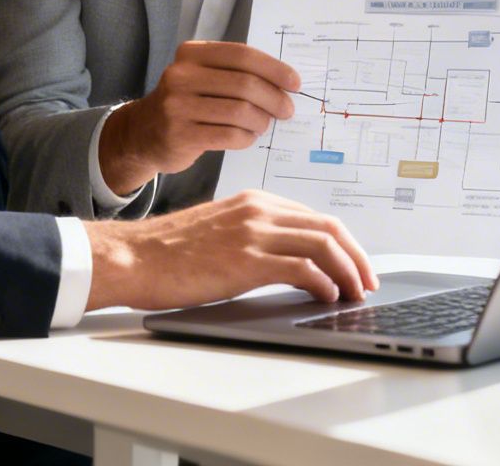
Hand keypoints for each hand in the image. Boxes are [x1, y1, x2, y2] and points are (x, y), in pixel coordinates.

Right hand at [85, 189, 376, 309]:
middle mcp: (258, 210)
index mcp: (254, 202)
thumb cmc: (166, 252)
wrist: (132, 257)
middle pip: (329, 226)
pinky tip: (326, 297)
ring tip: (353, 294)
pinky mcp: (246, 260)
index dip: (343, 243)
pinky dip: (323, 283)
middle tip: (367, 282)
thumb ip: (253, 237)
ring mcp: (253, 233)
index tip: (355, 265)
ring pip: (323, 244)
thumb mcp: (219, 232)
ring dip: (347, 272)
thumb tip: (289, 263)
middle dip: (356, 257)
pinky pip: (302, 268)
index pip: (315, 217)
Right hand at [100, 41, 299, 195]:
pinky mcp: (180, 135)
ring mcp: (178, 106)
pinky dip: (246, 138)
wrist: (142, 133)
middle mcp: (181, 75)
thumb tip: (285, 84)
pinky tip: (247, 137)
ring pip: (240, 111)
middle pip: (245, 84)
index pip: (242, 55)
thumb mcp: (201, 77)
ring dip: (261, 120)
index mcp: (191, 54)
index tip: (295, 83)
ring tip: (263, 125)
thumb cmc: (184, 103)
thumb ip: (235, 74)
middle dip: (274, 98)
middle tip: (286, 110)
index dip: (274, 68)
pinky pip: (229, 135)